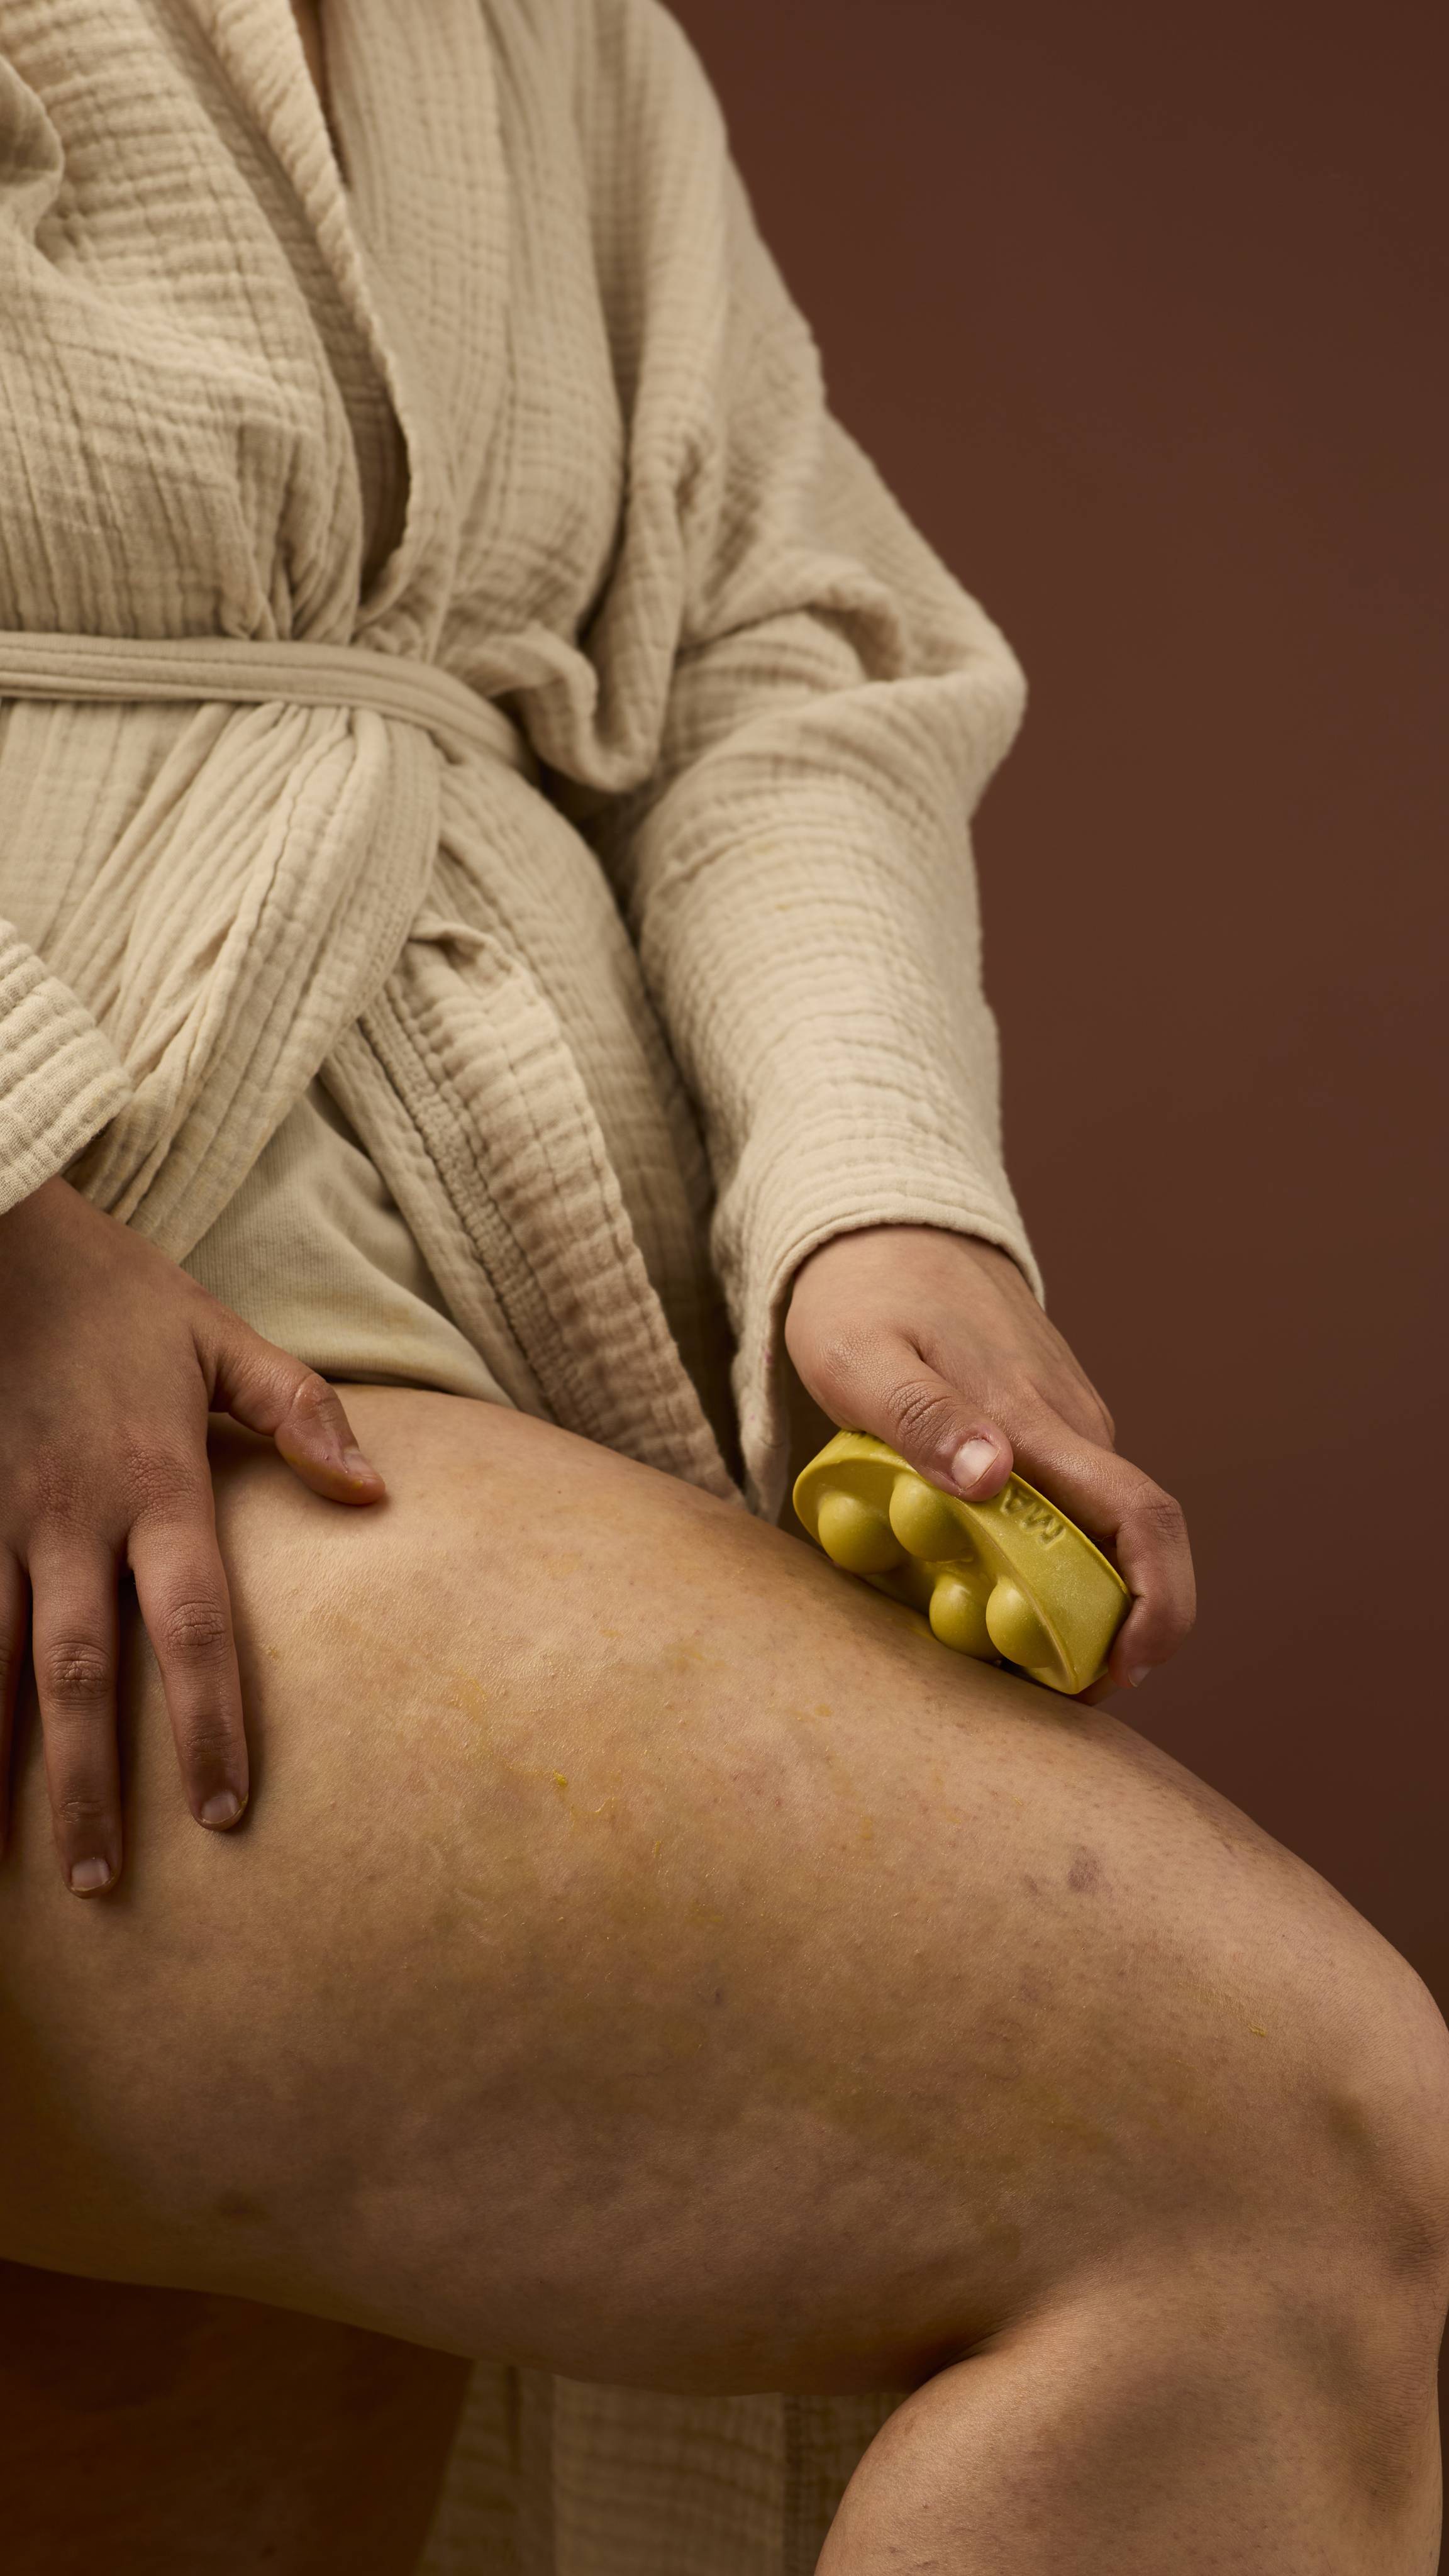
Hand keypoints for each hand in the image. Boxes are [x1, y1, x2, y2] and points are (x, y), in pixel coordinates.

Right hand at [0, 1177, 384, 1893]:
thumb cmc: (117, 1294)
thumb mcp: (221, 1336)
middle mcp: (69, 1520)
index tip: (222, 1814)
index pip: (193, 1627)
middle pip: (82, 1676)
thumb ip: (300, 1414)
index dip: (209, 1723)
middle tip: (100, 1883)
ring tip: (8, 1863)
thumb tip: (376, 1493)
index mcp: (155, 1485)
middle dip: (87, 1786)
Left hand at [784, 1225, 1193, 1694]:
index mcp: (1034, 1419)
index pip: (1140, 1517)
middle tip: (1052, 1689)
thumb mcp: (861, 1359)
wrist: (885, 1226)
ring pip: (1094, 1530)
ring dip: (1070, 1598)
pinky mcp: (1046, 1425)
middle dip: (1116, 1630)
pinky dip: (1040, 1556)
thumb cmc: (860, 1297)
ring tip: (996, 1642)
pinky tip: (979, 1576)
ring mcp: (1066, 1424)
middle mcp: (1072, 1426)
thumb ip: (923, 1420)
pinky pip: (1062, 1505)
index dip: (1156, 1604)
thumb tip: (996, 1479)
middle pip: (1135, 1543)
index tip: (1122, 1670)